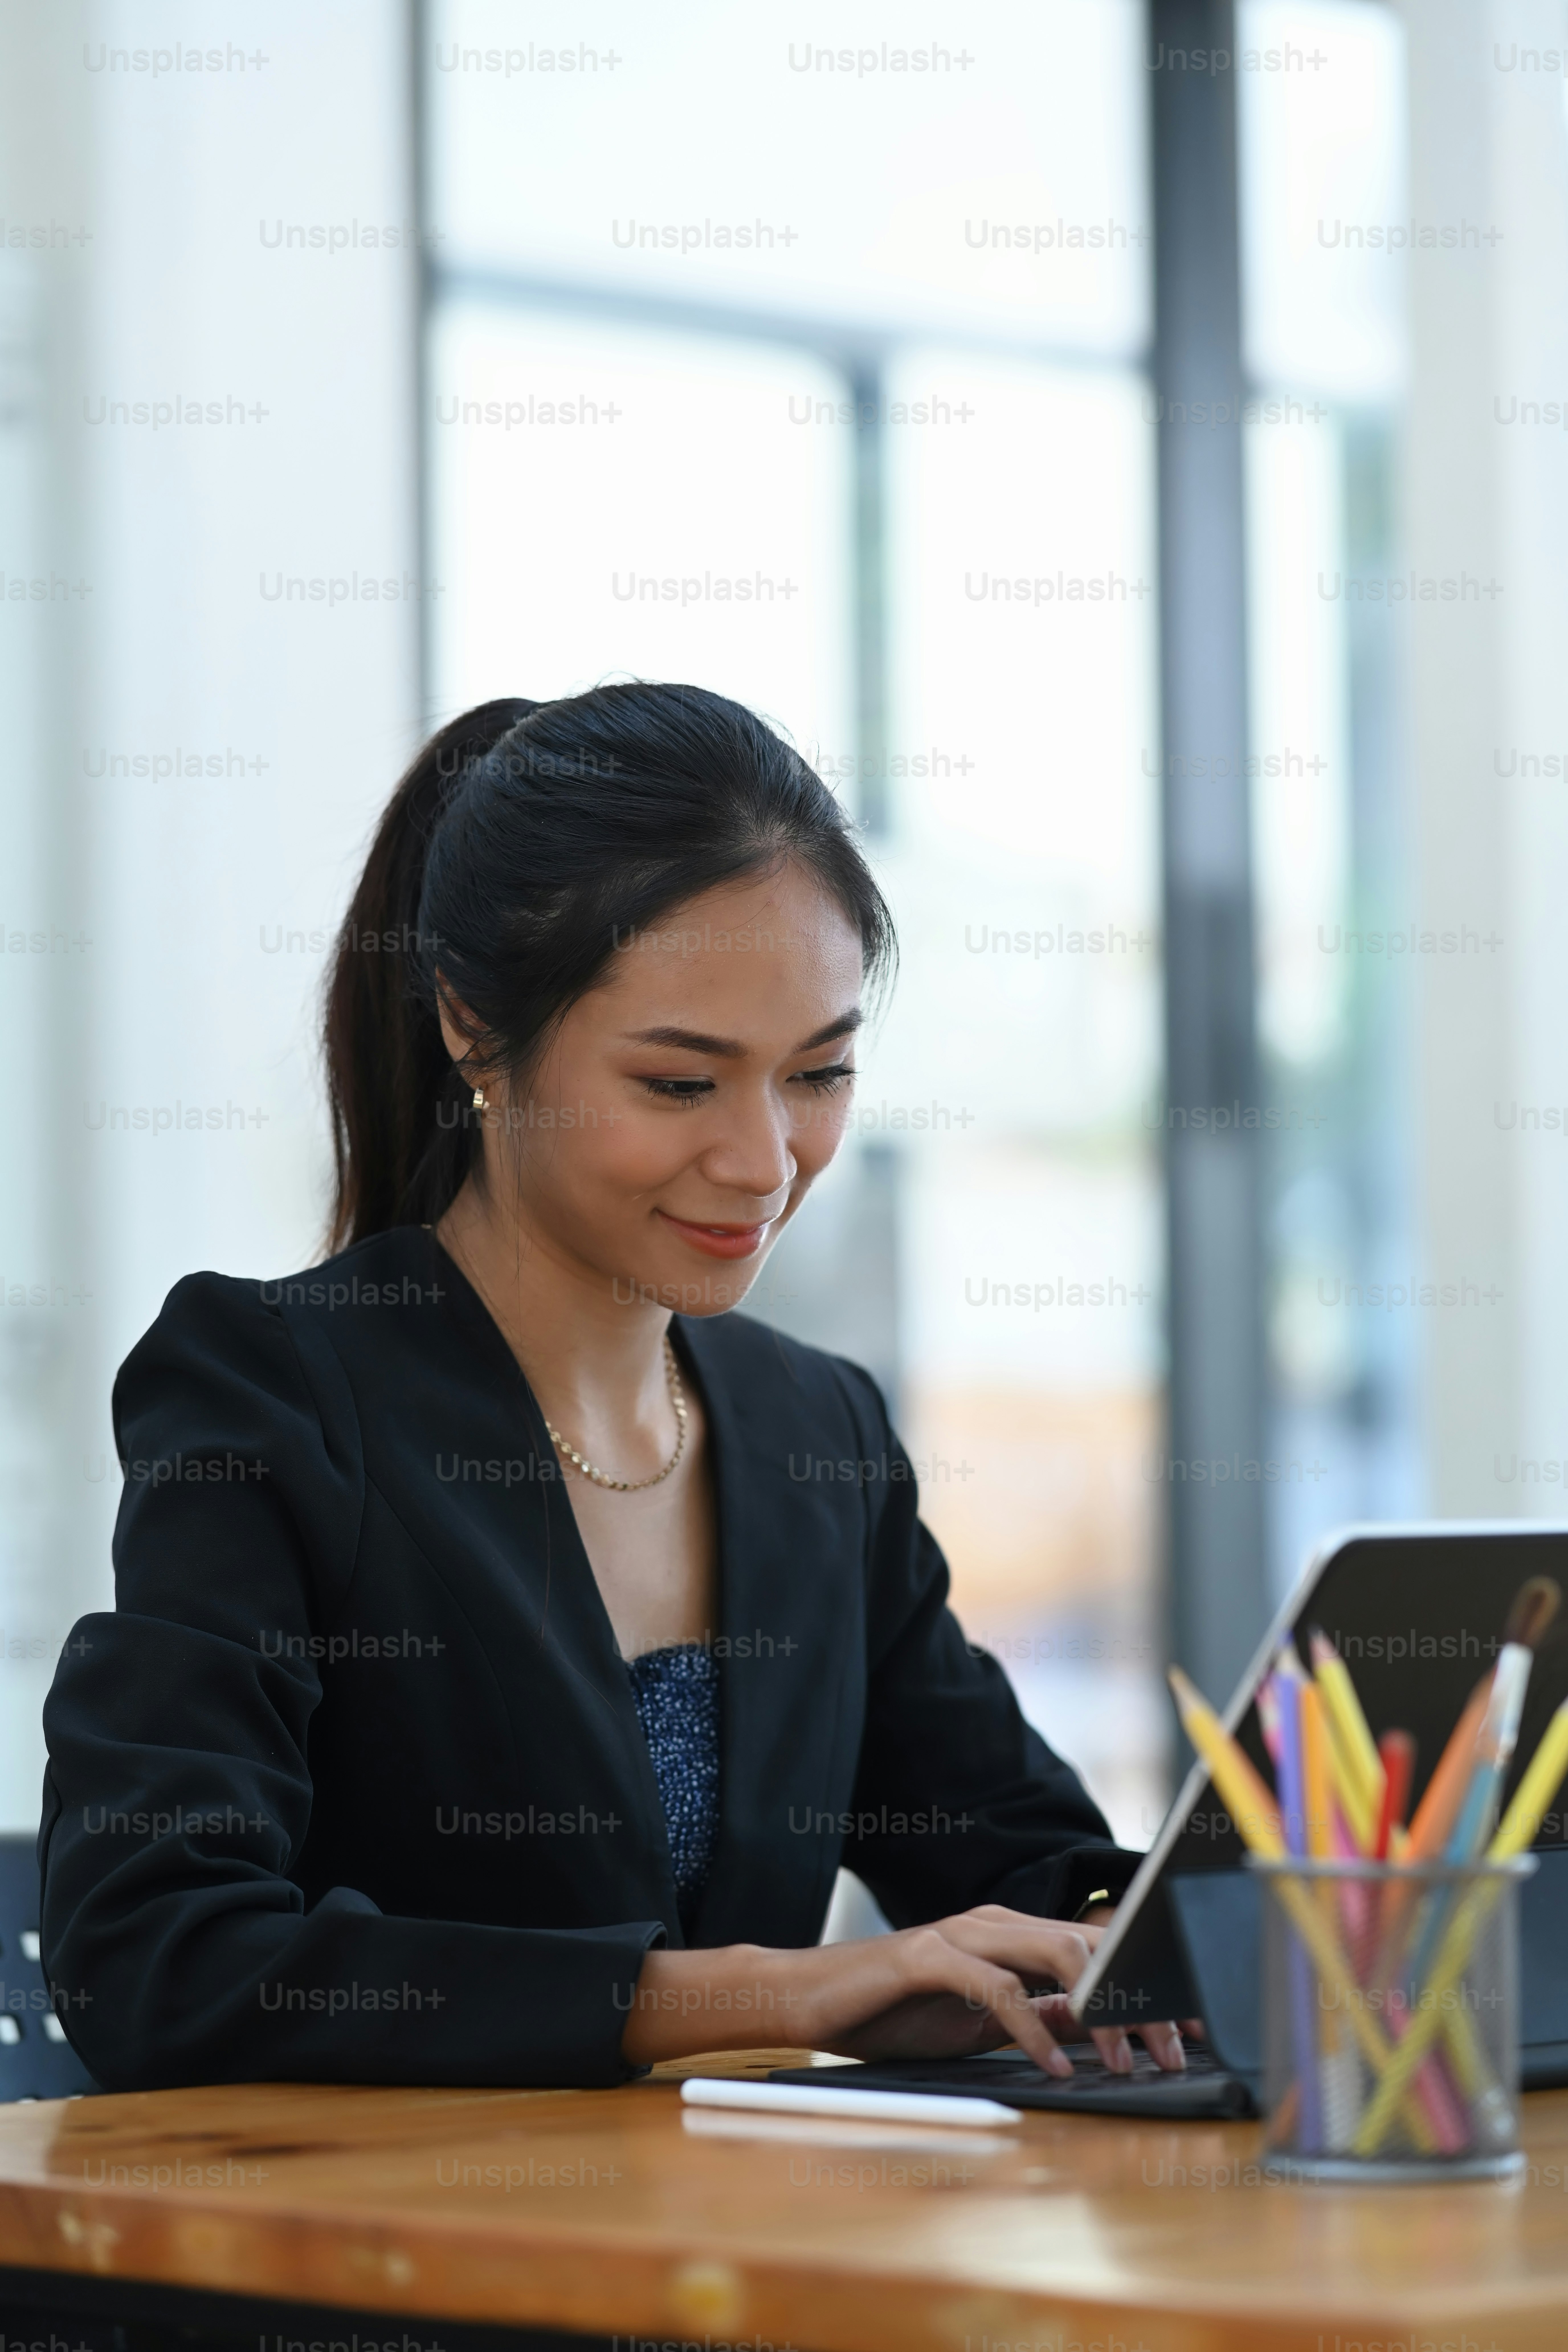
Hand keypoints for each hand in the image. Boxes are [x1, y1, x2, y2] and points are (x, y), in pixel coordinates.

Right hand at [794, 1903, 1187, 2077]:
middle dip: (1143, 1999)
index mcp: (1010, 1933)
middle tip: (1173, 2052)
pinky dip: (1033, 2028)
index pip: (1098, 1946)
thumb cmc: (892, 2010)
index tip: (1194, 2026)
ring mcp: (962, 1934)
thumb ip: (1033, 2016)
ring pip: (1058, 1953)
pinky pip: (997, 1987)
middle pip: (1093, 1946)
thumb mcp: (978, 2023)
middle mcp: (994, 1922)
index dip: (1151, 1981)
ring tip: (1125, 2061)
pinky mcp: (928, 1955)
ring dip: (1102, 2012)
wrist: (808, 1996)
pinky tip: (1052, 2066)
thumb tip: (1094, 2025)